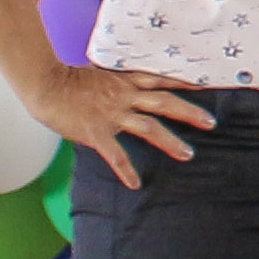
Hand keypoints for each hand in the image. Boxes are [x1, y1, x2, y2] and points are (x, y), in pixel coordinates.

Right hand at [22, 61, 210, 188]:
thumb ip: (118, 81)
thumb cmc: (69, 80)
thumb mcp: (101, 74)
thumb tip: (128, 85)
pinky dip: (126, 170)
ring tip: (188, 154)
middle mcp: (124, 95)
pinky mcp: (97, 131)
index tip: (207, 85)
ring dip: (170, 141)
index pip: (161, 79)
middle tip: (211, 122)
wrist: (46, 84)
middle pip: (165, 102)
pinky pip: (116, 154)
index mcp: (125, 80)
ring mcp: (113, 113)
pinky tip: (135, 184)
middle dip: (190, 112)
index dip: (185, 82)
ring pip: (149, 127)